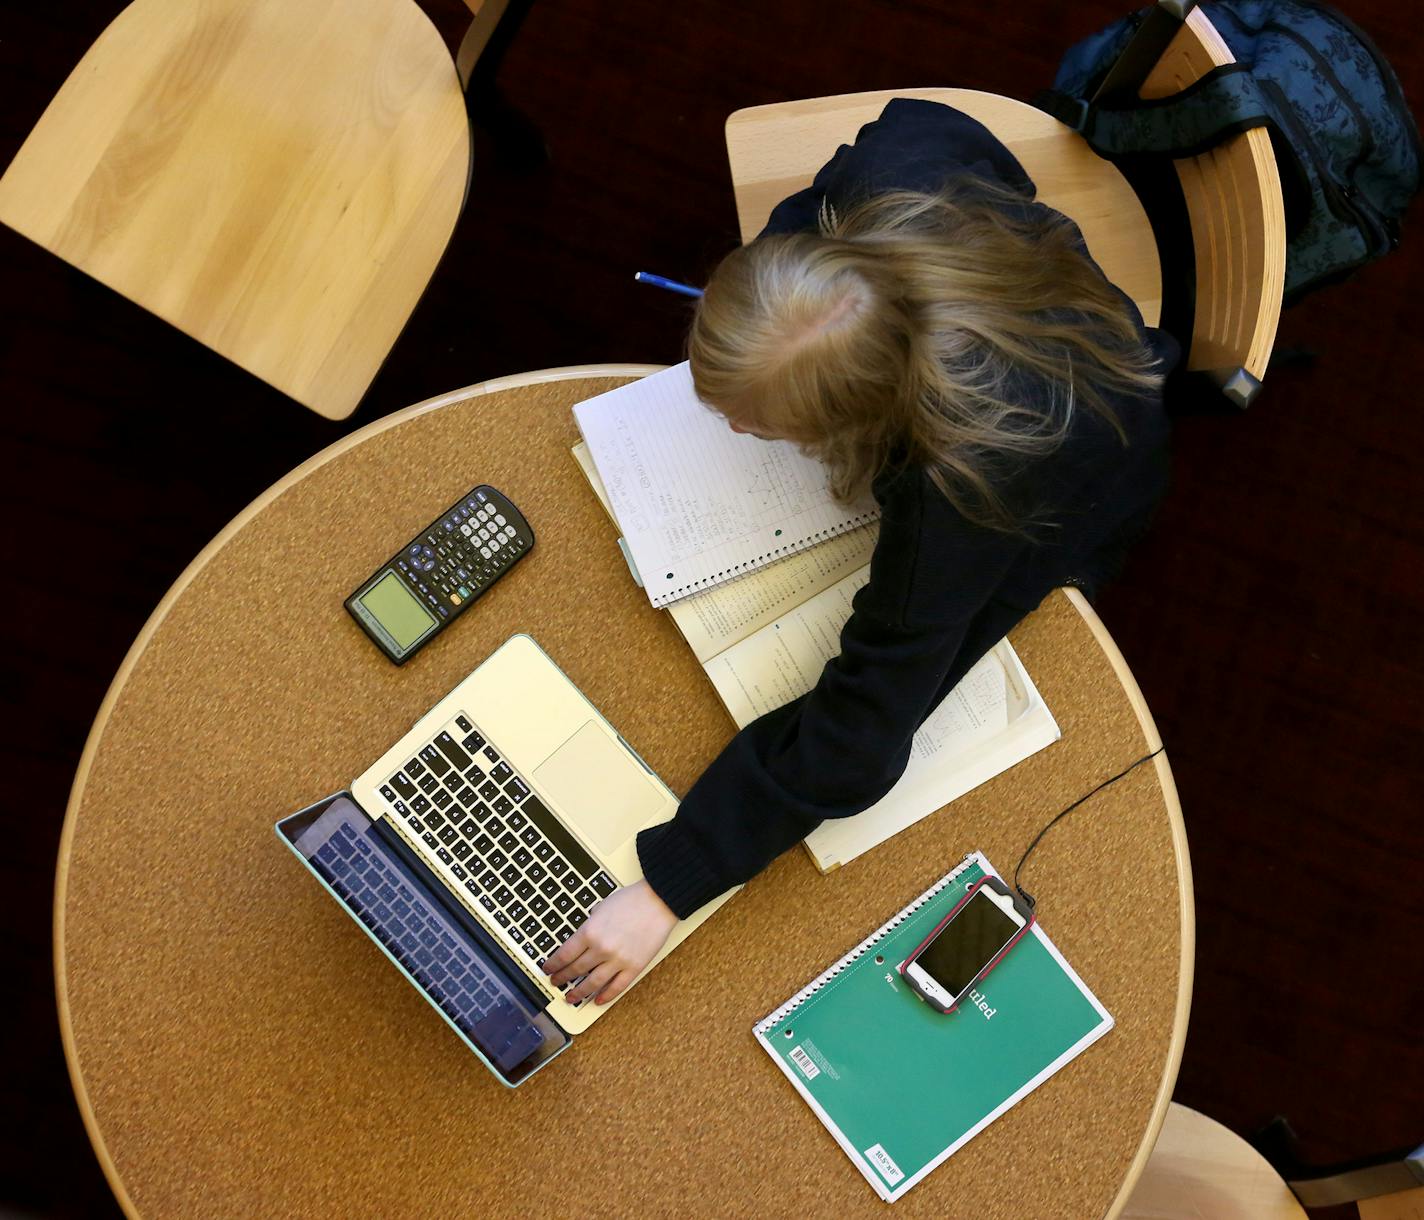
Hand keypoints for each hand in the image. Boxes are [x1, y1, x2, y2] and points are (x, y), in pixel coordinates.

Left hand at [541, 880, 677, 1005]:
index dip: (553, 965)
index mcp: (589, 932)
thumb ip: (590, 924)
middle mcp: (601, 949)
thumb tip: (583, 936)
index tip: (548, 969)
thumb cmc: (632, 900)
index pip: (564, 955)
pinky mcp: (634, 967)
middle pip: (576, 970)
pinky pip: (617, 986)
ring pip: (592, 983)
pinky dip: (605, 995)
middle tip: (556, 982)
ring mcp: (618, 960)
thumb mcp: (601, 907)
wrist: (658, 901)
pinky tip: (597, 999)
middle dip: (562, 978)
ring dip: (579, 992)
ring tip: (571, 997)